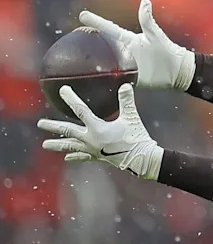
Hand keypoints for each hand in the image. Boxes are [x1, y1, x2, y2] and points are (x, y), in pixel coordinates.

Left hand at [38, 84, 163, 179]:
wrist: (141, 159)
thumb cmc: (136, 138)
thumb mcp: (132, 117)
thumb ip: (126, 100)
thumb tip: (125, 85)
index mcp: (97, 128)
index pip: (80, 110)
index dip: (71, 99)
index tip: (63, 91)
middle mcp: (91, 139)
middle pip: (68, 131)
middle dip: (53, 126)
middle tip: (40, 123)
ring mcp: (93, 149)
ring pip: (71, 146)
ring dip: (57, 145)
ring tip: (45, 145)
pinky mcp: (98, 157)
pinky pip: (83, 156)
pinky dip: (74, 156)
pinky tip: (66, 158)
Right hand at [79, 0, 195, 90]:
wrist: (177, 70)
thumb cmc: (167, 50)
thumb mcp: (155, 34)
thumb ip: (147, 20)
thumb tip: (145, 2)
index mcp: (129, 40)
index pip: (110, 29)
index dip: (97, 22)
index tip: (82, 15)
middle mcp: (125, 53)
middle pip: (104, 49)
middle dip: (89, 46)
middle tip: (72, 41)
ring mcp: (127, 67)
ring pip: (107, 65)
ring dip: (95, 66)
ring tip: (76, 65)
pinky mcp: (131, 79)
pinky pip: (116, 81)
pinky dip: (107, 82)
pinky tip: (94, 84)